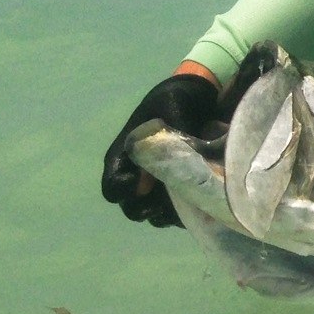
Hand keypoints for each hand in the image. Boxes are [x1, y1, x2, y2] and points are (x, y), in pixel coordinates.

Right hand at [100, 67, 219, 227]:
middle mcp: (136, 175)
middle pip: (130, 206)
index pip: (113, 185)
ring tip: (182, 205)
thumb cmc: (176, 101)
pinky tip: (199, 205)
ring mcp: (157, 184)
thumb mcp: (172, 107)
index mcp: (124, 156)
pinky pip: (177, 212)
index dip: (122, 189)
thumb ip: (170, 132)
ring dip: (165, 214)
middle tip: (159, 203)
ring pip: (154, 213)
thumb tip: (172, 158)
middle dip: (143, 208)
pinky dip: (185, 214)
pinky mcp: (180, 189)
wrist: (196, 99)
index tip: (138, 184)